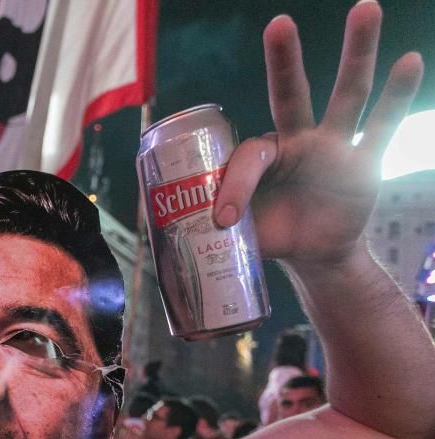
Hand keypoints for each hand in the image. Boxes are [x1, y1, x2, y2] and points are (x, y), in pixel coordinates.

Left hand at [215, 2, 423, 267]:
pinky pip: (382, 128)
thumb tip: (189, 222)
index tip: (224, 219)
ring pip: (347, 94)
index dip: (235, 186)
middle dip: (285, 60)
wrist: (312, 254)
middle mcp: (299, 140)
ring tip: (366, 7)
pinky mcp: (364, 163)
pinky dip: (396, 96)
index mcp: (264, 155)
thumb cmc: (271, 233)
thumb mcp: (241, 231)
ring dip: (357, 53)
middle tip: (279, 23)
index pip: (249, 156)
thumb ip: (220, 219)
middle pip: (292, 93)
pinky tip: (409, 62)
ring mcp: (334, 146)